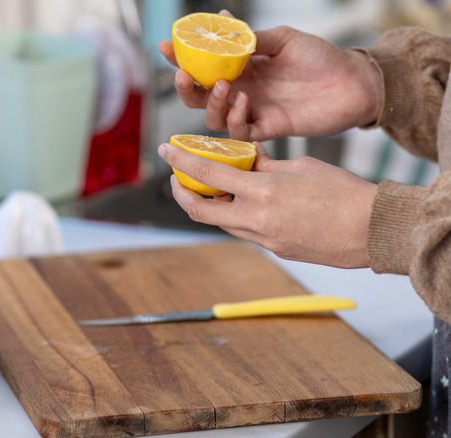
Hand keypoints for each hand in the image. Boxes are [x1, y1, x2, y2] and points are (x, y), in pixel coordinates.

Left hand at [157, 142, 378, 267]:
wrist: (372, 231)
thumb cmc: (343, 192)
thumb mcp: (300, 166)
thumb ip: (265, 165)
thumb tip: (244, 157)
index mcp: (263, 193)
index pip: (208, 174)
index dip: (181, 161)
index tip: (165, 151)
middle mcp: (257, 220)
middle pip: (200, 210)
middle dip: (182, 192)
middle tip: (178, 176)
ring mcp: (264, 240)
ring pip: (221, 221)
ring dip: (210, 203)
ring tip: (211, 185)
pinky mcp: (274, 250)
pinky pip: (244, 231)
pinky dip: (236, 214)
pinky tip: (243, 200)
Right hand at [159, 23, 382, 140]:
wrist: (353, 82)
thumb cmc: (321, 57)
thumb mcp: (283, 39)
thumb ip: (253, 39)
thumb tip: (226, 26)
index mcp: (242, 68)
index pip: (202, 65)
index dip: (181, 57)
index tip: (167, 46)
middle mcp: (241, 91)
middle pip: (198, 97)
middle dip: (184, 88)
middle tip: (184, 75)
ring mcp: (252, 112)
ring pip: (213, 118)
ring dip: (211, 104)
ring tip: (224, 86)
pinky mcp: (267, 129)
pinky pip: (238, 132)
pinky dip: (235, 119)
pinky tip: (245, 102)